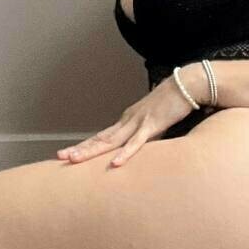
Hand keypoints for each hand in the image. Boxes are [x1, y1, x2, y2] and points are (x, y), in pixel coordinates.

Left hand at [56, 64, 207, 168]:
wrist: (187, 84)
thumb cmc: (174, 103)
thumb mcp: (155, 121)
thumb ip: (146, 134)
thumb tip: (139, 147)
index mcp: (128, 120)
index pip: (103, 136)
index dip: (86, 146)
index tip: (70, 154)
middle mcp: (128, 121)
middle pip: (101, 138)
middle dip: (81, 149)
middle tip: (61, 157)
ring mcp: (139, 122)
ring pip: (111, 140)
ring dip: (92, 151)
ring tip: (75, 160)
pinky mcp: (153, 125)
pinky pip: (137, 142)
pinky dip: (126, 153)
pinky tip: (115, 163)